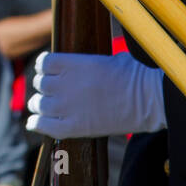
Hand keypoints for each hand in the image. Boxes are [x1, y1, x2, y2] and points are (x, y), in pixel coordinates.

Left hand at [27, 51, 165, 138]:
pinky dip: (36, 124)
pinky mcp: (76, 126)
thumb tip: (85, 63)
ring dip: (39, 105)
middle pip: (40, 84)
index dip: (44, 67)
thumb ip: (89, 62)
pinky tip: (34, 123)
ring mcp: (69, 106)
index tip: (47, 71)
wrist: (151, 99)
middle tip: (50, 92)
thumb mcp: (110, 58)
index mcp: (74, 64)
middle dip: (44, 87)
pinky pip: (45, 125)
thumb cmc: (136, 76)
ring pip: (39, 104)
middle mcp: (66, 83)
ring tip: (42, 107)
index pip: (44, 63)